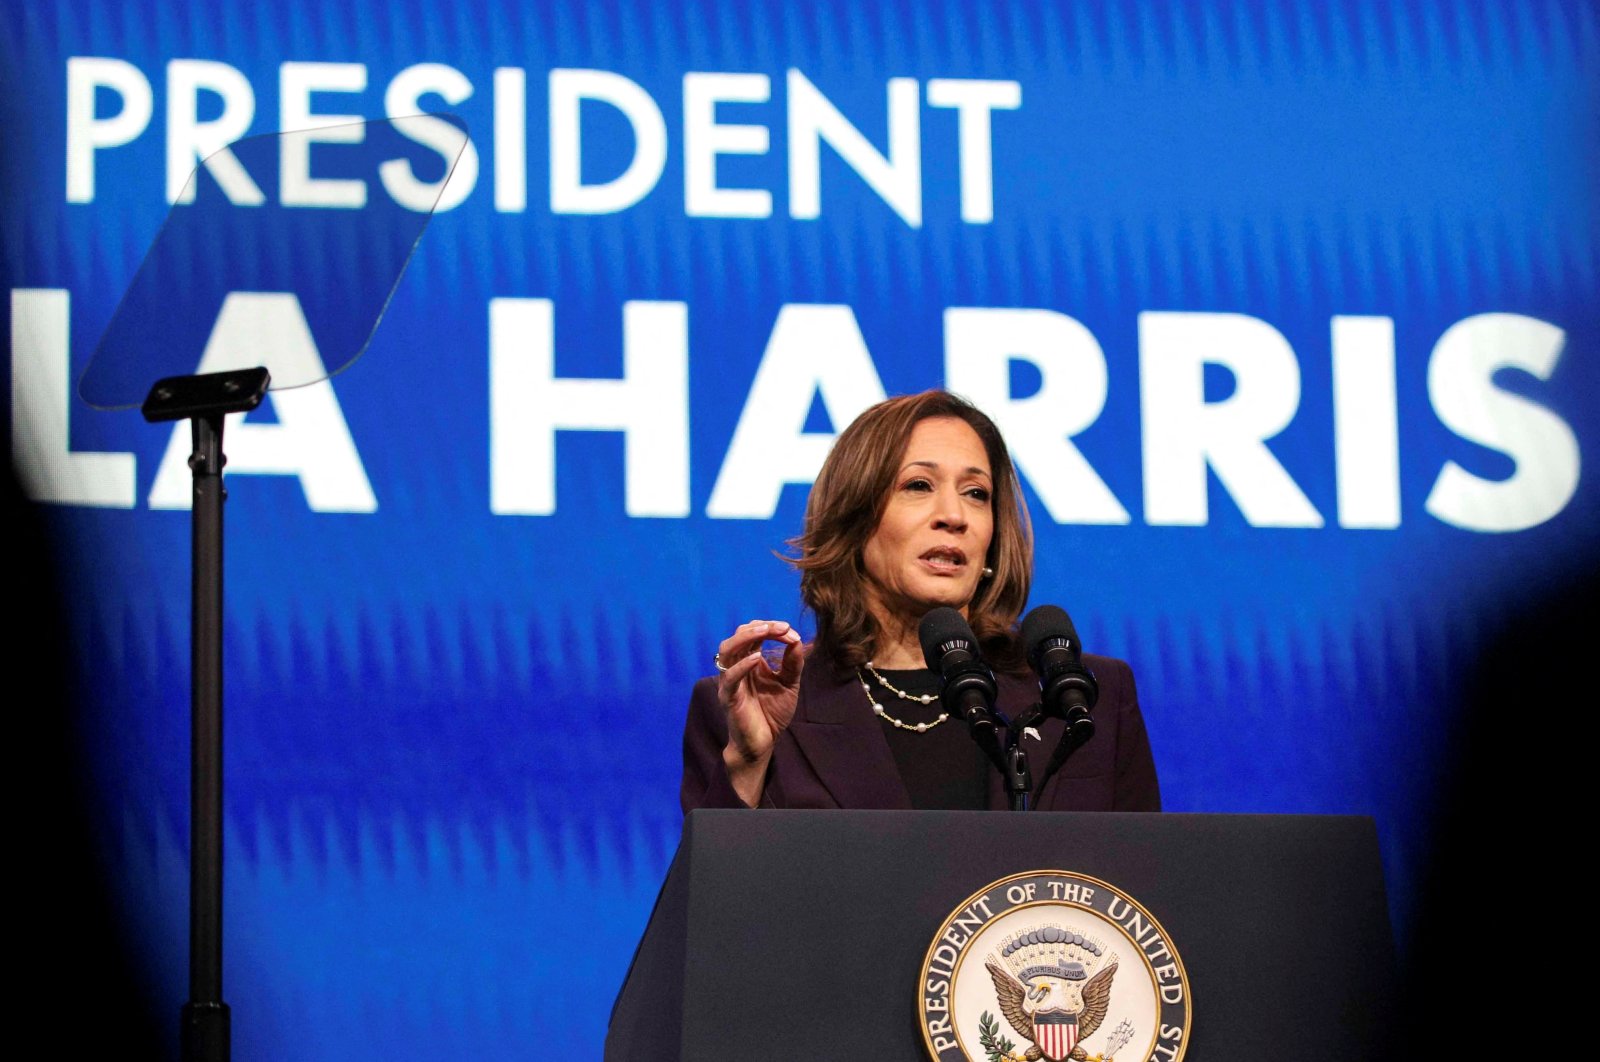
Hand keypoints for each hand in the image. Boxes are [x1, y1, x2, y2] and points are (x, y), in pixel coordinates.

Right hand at [716, 620, 804, 801]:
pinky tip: (757, 659)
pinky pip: (730, 677)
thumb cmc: (772, 712)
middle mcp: (737, 666)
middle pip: (739, 635)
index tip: (791, 631)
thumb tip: (797, 639)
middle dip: (760, 627)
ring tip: (765, 632)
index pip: (754, 633)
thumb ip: (792, 663)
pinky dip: (741, 665)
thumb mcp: (789, 684)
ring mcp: (730, 681)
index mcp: (749, 660)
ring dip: (746, 637)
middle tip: (782, 627)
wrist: (764, 742)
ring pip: (727, 650)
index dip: (771, 628)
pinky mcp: (728, 697)